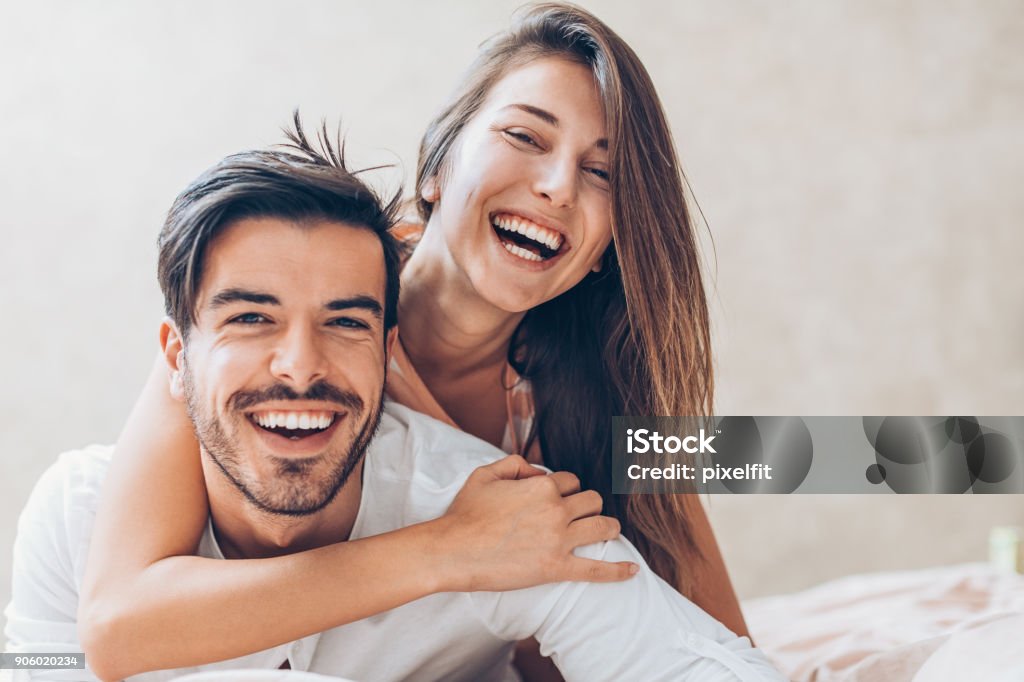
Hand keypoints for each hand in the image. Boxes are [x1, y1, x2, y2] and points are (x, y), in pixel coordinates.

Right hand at [432, 454, 637, 591]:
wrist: (452, 551)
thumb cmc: (465, 514)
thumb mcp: (485, 474)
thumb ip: (515, 464)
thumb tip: (536, 471)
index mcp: (542, 486)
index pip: (571, 481)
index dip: (566, 488)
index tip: (557, 498)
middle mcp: (556, 510)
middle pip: (592, 501)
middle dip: (588, 505)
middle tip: (580, 515)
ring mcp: (559, 540)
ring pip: (602, 527)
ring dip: (608, 527)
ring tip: (608, 530)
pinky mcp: (556, 568)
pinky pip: (596, 570)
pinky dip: (617, 570)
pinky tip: (633, 569)